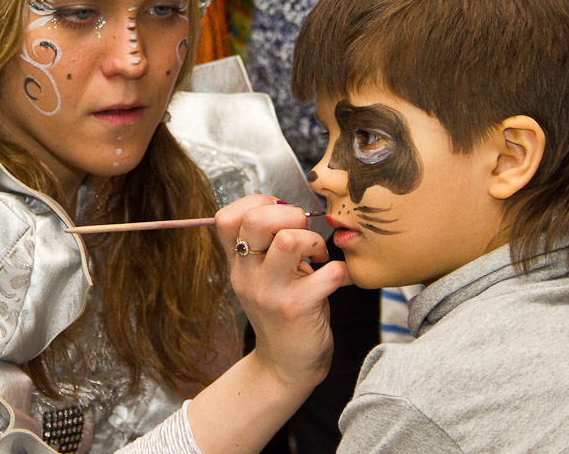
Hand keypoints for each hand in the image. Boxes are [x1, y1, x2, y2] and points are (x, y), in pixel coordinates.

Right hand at [214, 195, 351, 391]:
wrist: (286, 365)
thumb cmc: (282, 313)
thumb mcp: (262, 277)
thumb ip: (266, 245)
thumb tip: (287, 206)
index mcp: (237, 264)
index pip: (226, 218)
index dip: (256, 203)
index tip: (279, 213)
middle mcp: (248, 276)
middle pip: (257, 220)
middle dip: (290, 213)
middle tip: (304, 233)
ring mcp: (271, 293)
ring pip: (289, 240)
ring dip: (314, 240)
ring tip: (318, 256)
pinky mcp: (298, 308)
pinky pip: (329, 273)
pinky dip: (342, 271)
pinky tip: (339, 279)